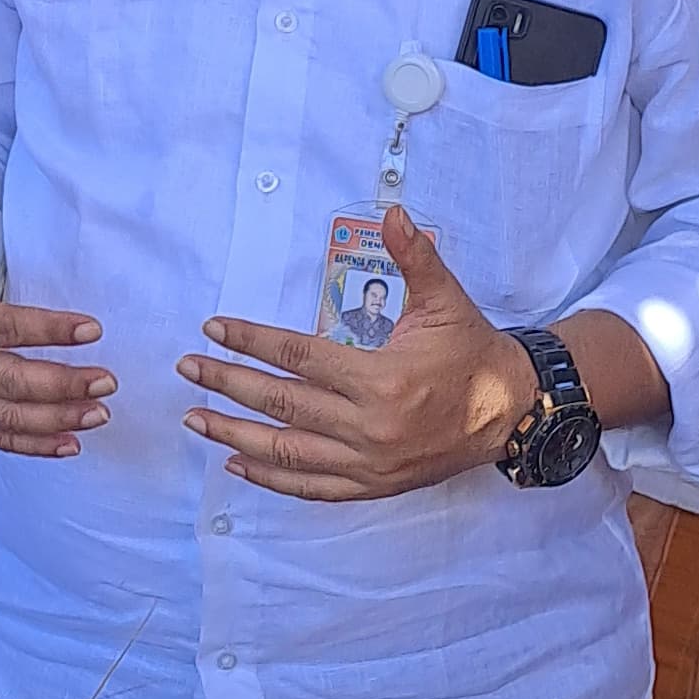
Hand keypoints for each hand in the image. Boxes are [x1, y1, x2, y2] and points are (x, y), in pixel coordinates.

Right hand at [0, 183, 111, 456]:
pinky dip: (33, 447)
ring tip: (99, 413)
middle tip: (106, 381)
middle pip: (10, 381)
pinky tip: (70, 444)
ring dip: (56, 420)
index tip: (92, 329)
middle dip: (62, 384)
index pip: (4, 328)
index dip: (49, 329)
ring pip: (7, 417)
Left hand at [178, 207, 533, 498]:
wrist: (510, 411)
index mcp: (381, 379)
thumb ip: (415, 258)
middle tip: (188, 368)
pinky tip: (238, 462)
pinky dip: (272, 477)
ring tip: (195, 418)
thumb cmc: (471, 350)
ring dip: (235, 434)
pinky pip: (312, 487)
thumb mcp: (446, 300)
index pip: (298, 357)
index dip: (252, 341)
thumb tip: (392, 212)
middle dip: (228, 384)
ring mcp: (369, 463)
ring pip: (287, 451)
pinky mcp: (374, 485)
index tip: (214, 328)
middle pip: (281, 404)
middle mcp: (369, 427)